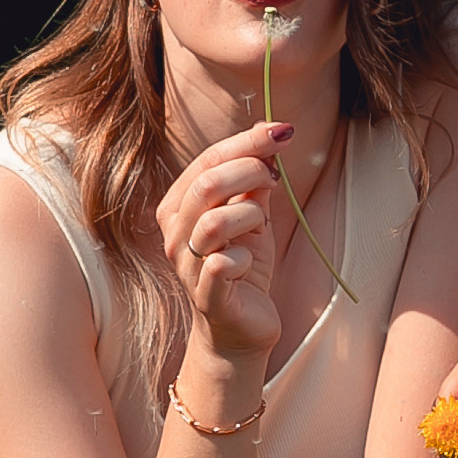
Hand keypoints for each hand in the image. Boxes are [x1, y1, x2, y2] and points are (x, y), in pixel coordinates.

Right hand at [155, 119, 287, 371]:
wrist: (242, 327)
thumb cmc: (244, 265)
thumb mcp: (252, 214)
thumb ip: (255, 177)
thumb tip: (270, 130)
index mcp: (179, 206)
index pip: (206, 161)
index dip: (246, 142)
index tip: (283, 132)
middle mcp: (174, 234)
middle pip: (206, 184)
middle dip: (250, 170)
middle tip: (275, 178)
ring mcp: (186, 266)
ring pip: (215, 222)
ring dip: (250, 216)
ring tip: (259, 227)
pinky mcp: (206, 297)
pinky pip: (224, 265)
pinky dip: (246, 257)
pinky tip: (250, 263)